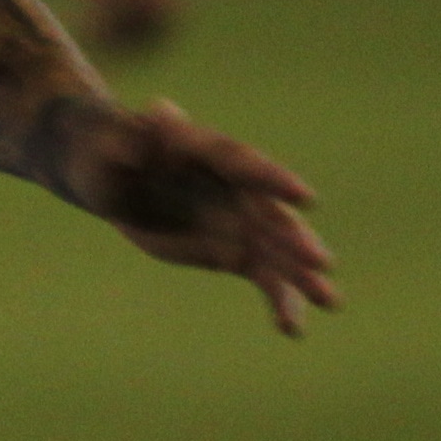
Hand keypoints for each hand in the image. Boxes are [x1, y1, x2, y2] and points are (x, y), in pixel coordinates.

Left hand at [61, 99, 335, 335]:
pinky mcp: (234, 252)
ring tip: (330, 303)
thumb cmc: (110, 147)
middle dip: (296, 240)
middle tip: (323, 264)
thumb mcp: (113, 140)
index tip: (305, 197)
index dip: (274, 181)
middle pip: (272, 214)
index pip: (247, 165)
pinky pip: (264, 277)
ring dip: (302, 277)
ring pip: (278, 251)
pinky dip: (279, 301)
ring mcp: (240, 221)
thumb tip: (156, 111)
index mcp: (212, 154)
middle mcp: (237, 188)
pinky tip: (293, 328)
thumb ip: (135, 134)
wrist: (112, 172)